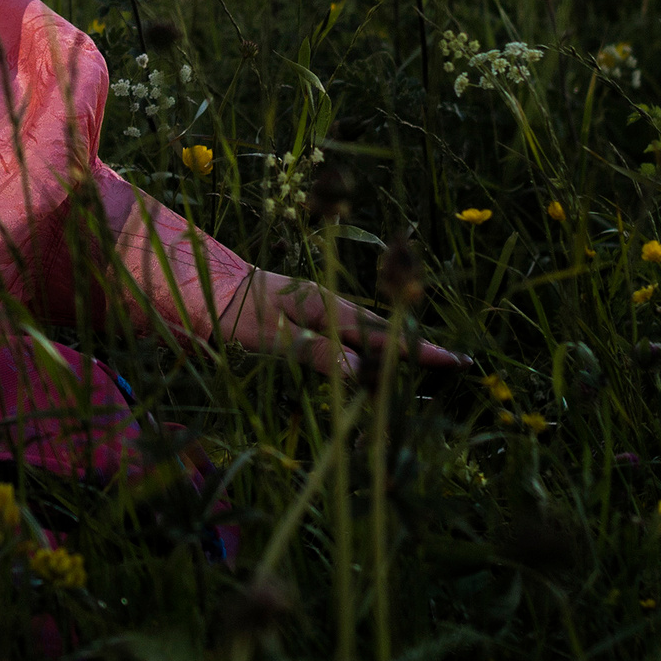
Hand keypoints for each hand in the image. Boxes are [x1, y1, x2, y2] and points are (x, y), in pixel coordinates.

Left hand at [218, 268, 466, 377]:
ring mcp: (319, 305)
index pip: (381, 334)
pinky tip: (378, 352)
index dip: (417, 350)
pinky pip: (349, 329)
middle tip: (456, 363)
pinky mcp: (307, 311)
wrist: (204, 286)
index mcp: (327, 307)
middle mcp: (329, 302)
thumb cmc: (234, 313)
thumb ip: (319, 353)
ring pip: (367, 328)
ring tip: (429, 359)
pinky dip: (371, 341)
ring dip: (396, 344)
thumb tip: (363, 375)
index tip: (454, 360)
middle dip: (417, 346)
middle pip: (382, 329)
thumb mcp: (275, 338)